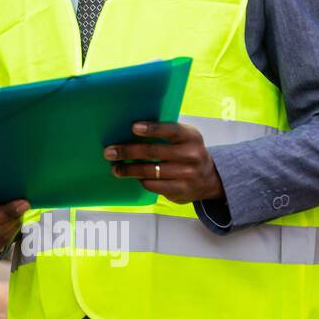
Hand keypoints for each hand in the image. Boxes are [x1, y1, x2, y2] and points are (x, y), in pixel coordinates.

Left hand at [105, 121, 224, 203]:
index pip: (171, 130)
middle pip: (153, 151)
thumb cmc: (187, 151)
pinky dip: (142, 181)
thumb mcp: (185, 138)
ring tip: (115, 168)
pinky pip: (154, 185)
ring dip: (129, 170)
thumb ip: (166, 132)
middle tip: (109, 152)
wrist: (209, 179)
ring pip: (151, 171)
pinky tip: (134, 178)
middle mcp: (191, 154)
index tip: (133, 127)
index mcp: (190, 136)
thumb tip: (131, 129)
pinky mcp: (182, 190)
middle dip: (128, 151)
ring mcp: (187, 174)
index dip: (152, 129)